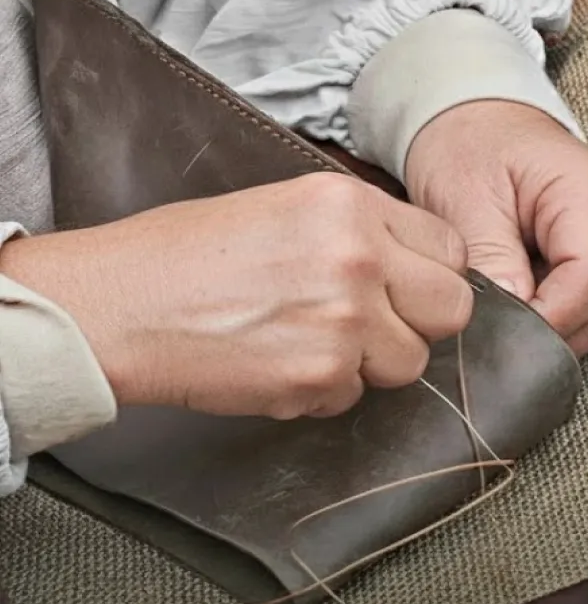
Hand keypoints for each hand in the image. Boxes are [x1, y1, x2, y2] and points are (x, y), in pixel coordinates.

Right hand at [0, 173, 472, 418]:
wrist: (121, 305)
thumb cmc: (187, 258)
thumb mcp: (281, 208)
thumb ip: (356, 232)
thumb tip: (413, 267)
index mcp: (348, 205)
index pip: (449, 250)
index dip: (429, 276)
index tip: (405, 289)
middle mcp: (357, 258)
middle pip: (451, 309)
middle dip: (418, 324)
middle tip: (371, 326)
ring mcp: (345, 322)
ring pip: (410, 363)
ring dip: (371, 364)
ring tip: (309, 342)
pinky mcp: (322, 377)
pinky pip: (356, 397)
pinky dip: (324, 392)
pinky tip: (277, 363)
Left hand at [406, 100, 587, 356]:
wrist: (479, 125)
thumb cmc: (473, 147)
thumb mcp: (465, 201)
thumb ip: (491, 264)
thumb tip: (508, 323)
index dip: (551, 318)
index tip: (505, 331)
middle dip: (550, 326)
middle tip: (499, 317)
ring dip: (555, 322)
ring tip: (512, 293)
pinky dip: (559, 311)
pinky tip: (528, 289)